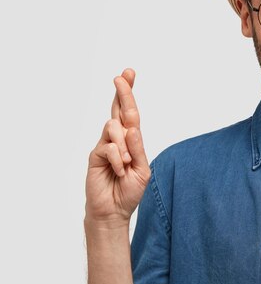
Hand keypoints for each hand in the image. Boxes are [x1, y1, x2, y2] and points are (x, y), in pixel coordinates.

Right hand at [85, 68, 150, 225]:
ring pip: (114, 127)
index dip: (128, 93)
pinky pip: (109, 147)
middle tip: (122, 76)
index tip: (129, 73)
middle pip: (118, 109)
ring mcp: (105, 145)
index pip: (130, 112)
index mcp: (131, 140)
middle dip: (123, 92)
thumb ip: (138, 149)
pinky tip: (119, 170)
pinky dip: (118, 158)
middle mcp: (117, 139)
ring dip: (125, 144)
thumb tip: (132, 129)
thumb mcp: (142, 170)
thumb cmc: (128, 190)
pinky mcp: (95, 155)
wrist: (113, 211)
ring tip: (126, 163)